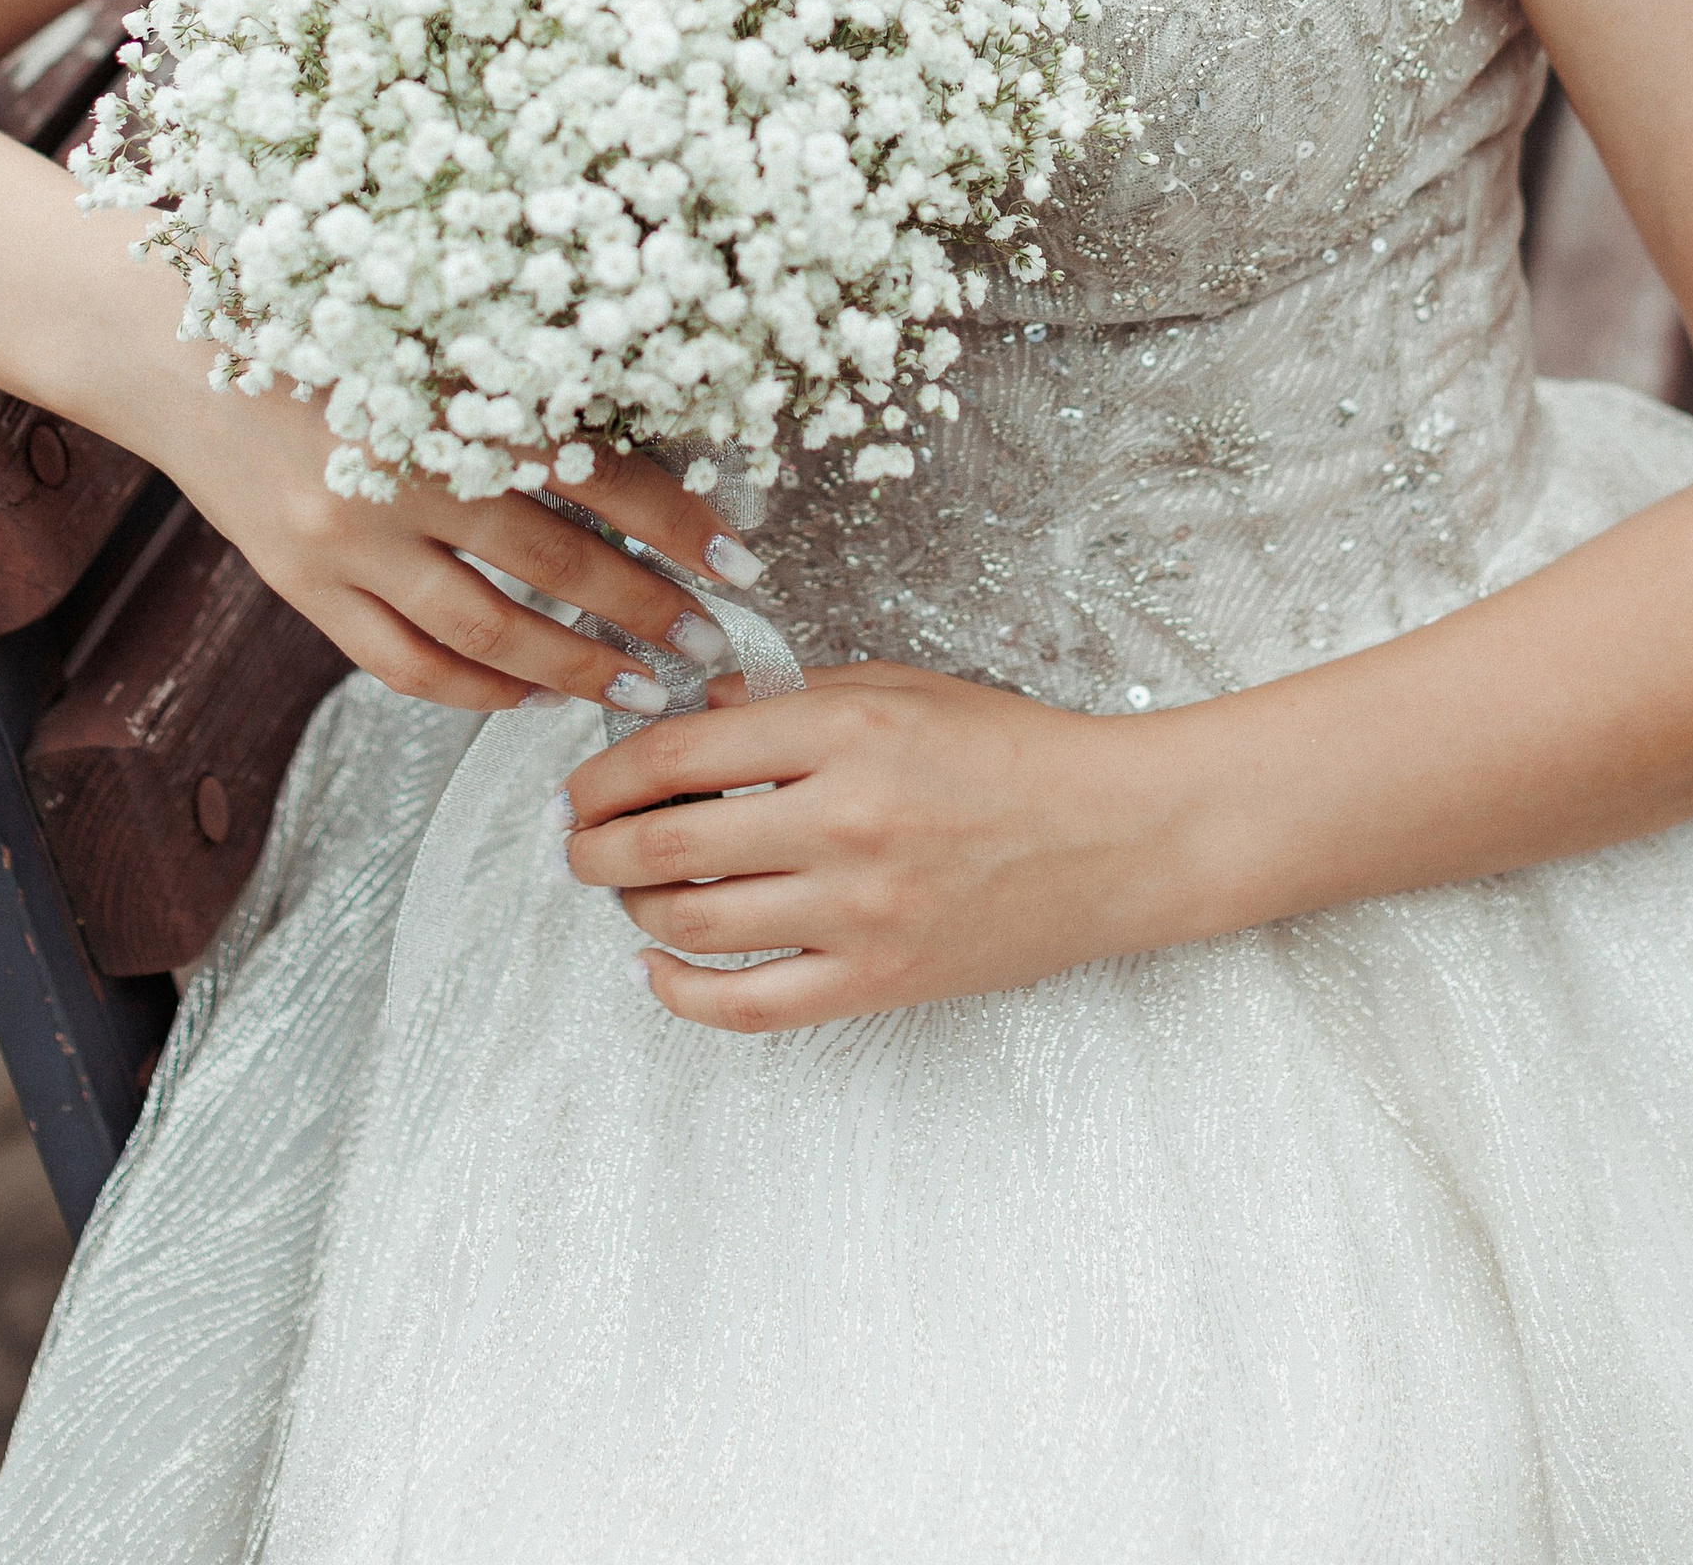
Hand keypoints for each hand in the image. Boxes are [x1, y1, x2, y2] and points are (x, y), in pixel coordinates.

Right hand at [151, 363, 753, 715]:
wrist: (167, 346)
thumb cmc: (313, 313)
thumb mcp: (423, 322)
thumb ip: (513, 378)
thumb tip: (637, 433)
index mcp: (441, 399)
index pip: (592, 475)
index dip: (676, 520)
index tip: (739, 556)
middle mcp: (394, 479)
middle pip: (549, 569)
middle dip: (642, 610)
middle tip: (707, 640)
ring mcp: (342, 546)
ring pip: (483, 635)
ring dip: (573, 666)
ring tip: (640, 681)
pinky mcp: (301, 588)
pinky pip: (403, 665)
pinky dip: (475, 690)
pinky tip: (529, 692)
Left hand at [563, 663, 1214, 1027]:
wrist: (1112, 835)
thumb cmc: (1009, 750)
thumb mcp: (897, 686)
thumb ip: (787, 698)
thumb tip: (693, 715)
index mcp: (844, 731)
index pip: (679, 755)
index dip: (606, 774)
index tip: (583, 787)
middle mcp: (842, 822)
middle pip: (668, 844)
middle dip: (597, 848)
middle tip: (580, 845)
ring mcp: (859, 912)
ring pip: (696, 925)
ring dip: (635, 910)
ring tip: (625, 893)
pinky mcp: (878, 981)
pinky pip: (751, 1006)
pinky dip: (683, 994)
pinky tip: (658, 970)